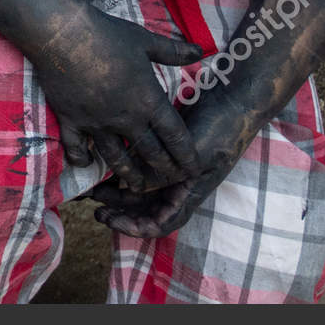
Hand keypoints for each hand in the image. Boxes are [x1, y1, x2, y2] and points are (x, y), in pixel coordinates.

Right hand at [33, 9, 204, 191]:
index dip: (187, 155)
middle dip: (163, 170)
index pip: (175, 136)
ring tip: (136, 186)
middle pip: (150, 153)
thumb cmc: (108, 35)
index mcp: (147, 99)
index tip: (194, 168)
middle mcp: (126, 118)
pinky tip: (87, 164)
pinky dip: (82, 160)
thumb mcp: (146, 41)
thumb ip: (174, 52)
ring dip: (129, 174)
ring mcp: (98, 123)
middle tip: (170, 180)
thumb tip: (201, 50)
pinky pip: (77, 150)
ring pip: (117, 159)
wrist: (63, 33)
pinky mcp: (72, 121)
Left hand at [86, 93, 250, 236]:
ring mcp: (173, 169)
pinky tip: (105, 162)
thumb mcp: (193, 157)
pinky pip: (141, 167)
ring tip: (92, 185)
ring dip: (116, 191)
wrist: (234, 97)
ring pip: (140, 190)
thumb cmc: (220, 129)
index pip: (159, 225)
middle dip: (118, 210)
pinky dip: (124, 170)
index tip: (107, 219)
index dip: (132, 227)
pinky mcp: (166, 150)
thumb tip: (128, 189)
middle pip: (145, 210)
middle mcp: (180, 186)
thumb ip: (162, 174)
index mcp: (189, 195)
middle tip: (90, 203)